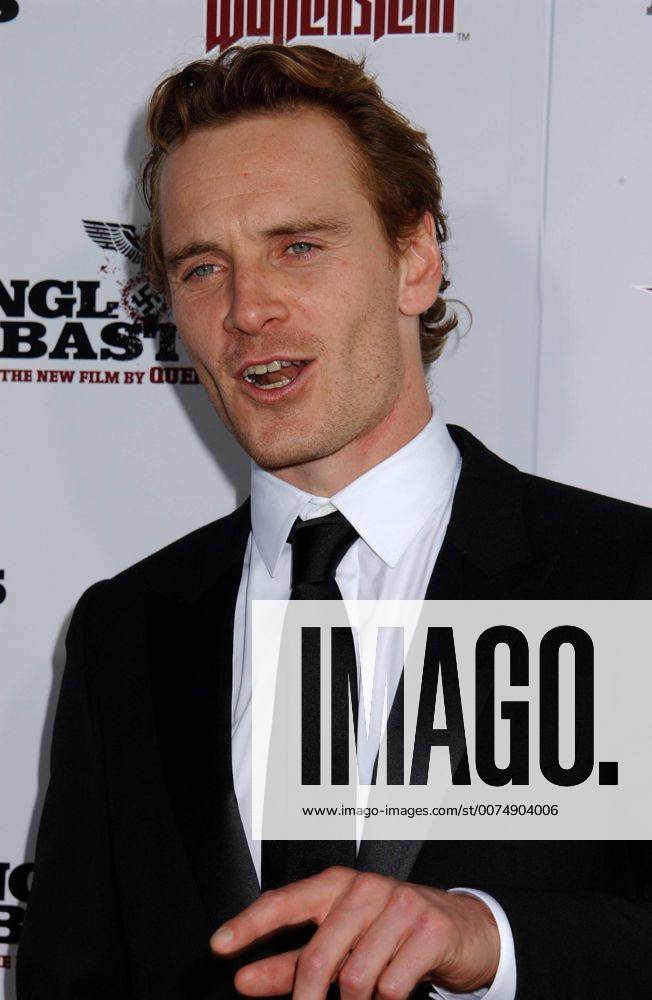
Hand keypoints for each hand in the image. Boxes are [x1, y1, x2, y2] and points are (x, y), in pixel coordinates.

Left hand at [210, 866, 499, 998]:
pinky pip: (391, 986)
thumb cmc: (392, 934)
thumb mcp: (342, 943)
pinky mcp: (430, 930)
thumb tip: (244, 980)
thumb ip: (291, 963)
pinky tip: (392, 992)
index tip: (219, 946)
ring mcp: (400, 906)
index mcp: (337, 885)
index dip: (249, 924)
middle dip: (306, 998)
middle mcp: (365, 889)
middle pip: (319, 954)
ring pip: (356, 978)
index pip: (285, 901)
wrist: (463, 930)